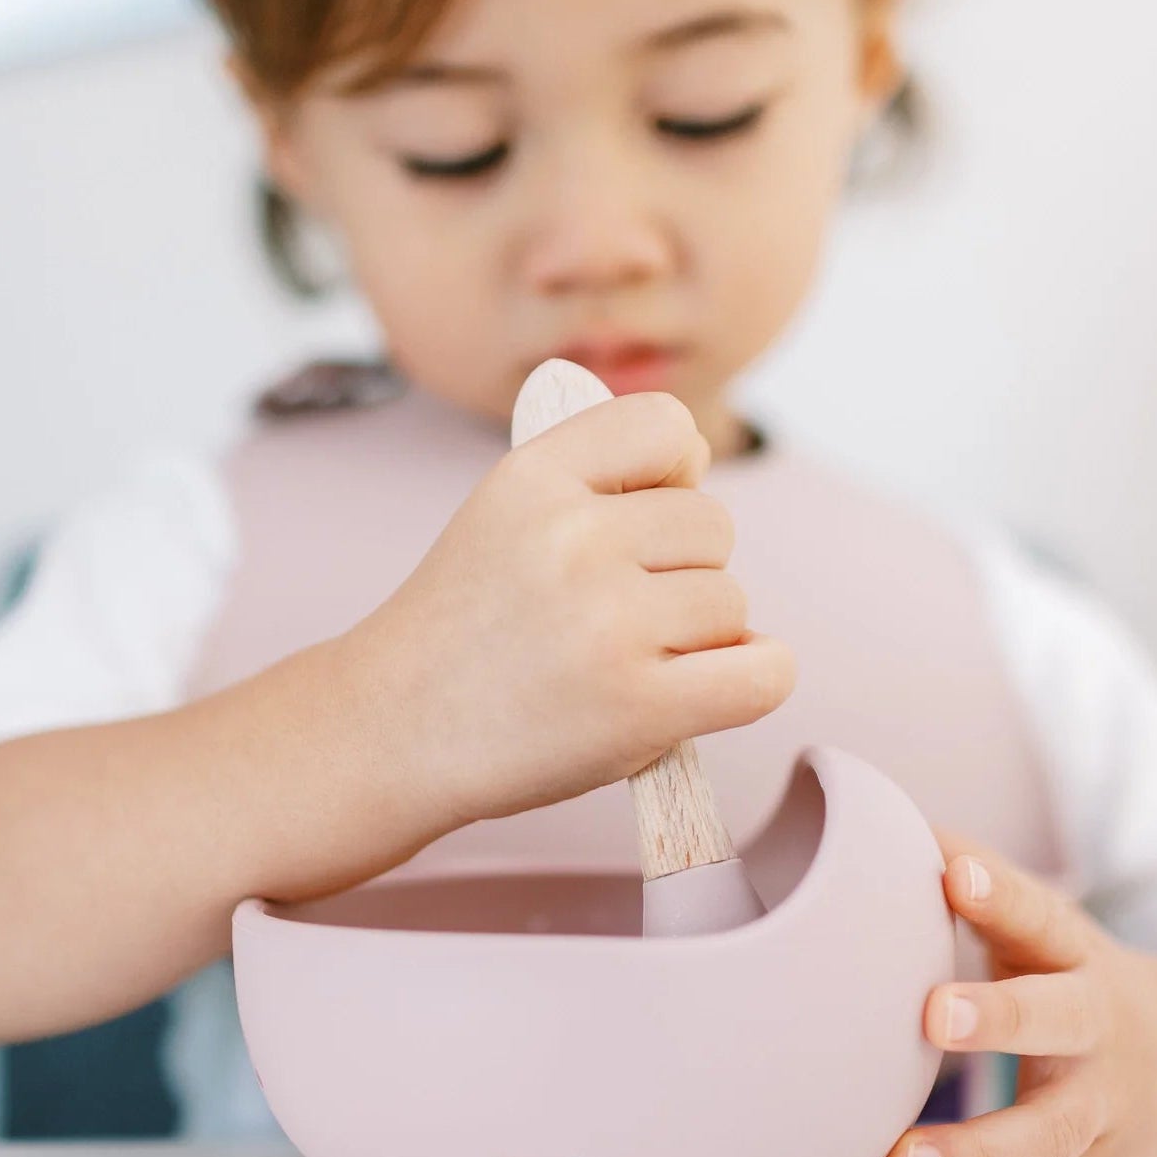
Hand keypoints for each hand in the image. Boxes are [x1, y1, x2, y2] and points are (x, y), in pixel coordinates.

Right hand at [342, 390, 794, 830]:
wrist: (393, 732)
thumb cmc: (465, 630)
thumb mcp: (504, 517)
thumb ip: (597, 477)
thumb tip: (700, 453)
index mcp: (534, 475)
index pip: (666, 425)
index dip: (672, 476)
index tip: (638, 526)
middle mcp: (571, 537)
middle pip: (714, 526)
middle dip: (683, 572)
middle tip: (615, 619)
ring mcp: (607, 622)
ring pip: (733, 604)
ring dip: (701, 638)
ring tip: (626, 665)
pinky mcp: (638, 706)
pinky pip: (764, 673)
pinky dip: (754, 678)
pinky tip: (708, 689)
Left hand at [885, 833, 1156, 1156]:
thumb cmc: (1081, 977)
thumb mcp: (1044, 926)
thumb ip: (974, 881)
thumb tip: (883, 821)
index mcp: (1075, 953)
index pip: (1038, 914)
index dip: (997, 893)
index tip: (951, 874)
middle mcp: (1096, 1027)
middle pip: (1058, 1020)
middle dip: (1000, 1019)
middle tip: (932, 1016)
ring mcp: (1100, 1105)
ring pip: (1047, 1135)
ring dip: (976, 1152)